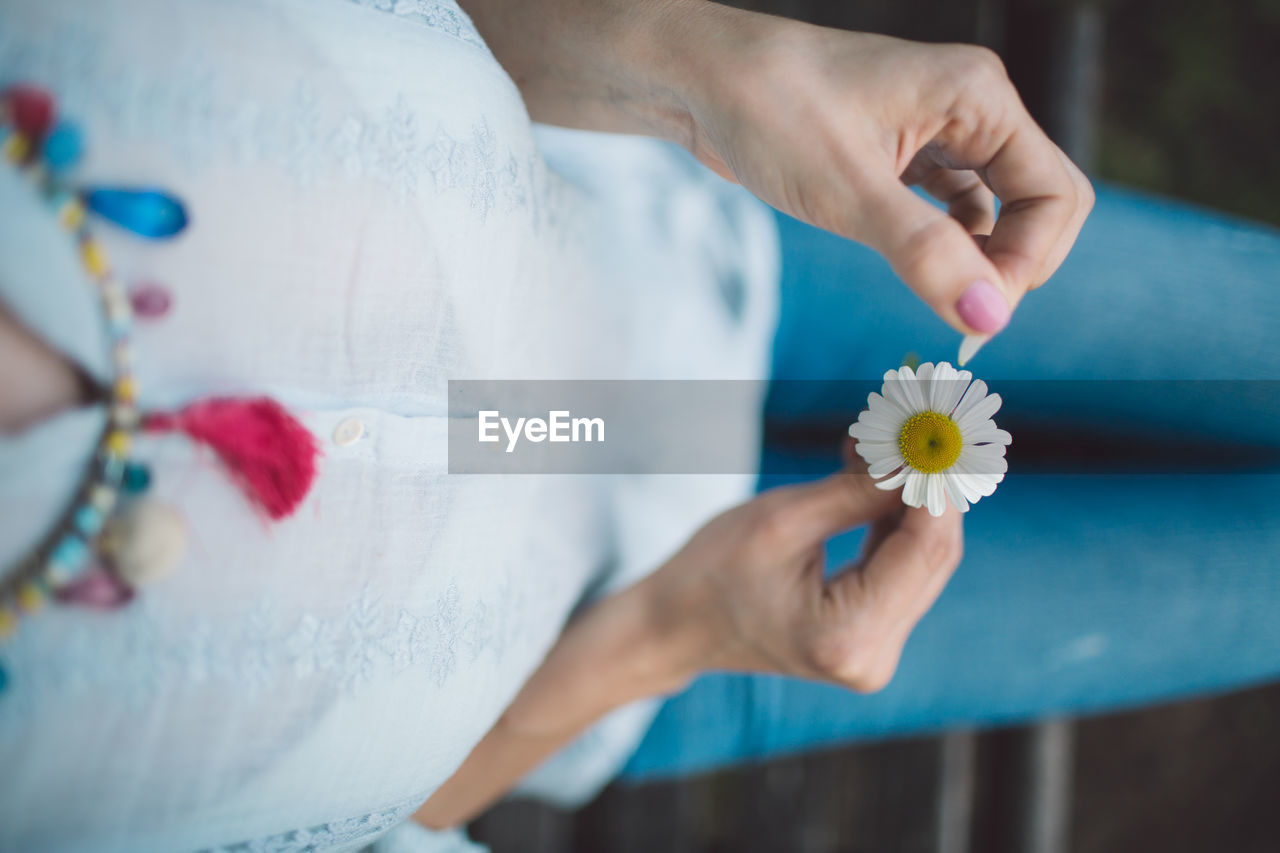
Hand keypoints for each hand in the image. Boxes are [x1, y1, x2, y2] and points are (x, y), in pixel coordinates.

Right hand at [417, 448, 962, 827]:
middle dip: (927, 486)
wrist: (674, 625)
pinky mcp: (870, 636)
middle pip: (932, 555)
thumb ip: (860, 489)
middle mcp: (874, 656)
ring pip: (922, 559)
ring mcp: (875, 652)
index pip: (923, 548)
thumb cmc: (711, 571)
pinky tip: (876, 476)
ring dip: (910, 498)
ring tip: (886, 442)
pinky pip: (901, 569)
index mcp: (848, 636)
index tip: (936, 426)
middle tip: (920, 423)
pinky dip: (893, 520)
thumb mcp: (783, 518)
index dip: (936, 482)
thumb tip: (920, 450)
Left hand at [460, 0, 1093, 336]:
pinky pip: (951, 205)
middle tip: (962, 315)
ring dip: (979, 259)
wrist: (698, 79)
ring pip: (995, 207)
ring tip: (938, 298)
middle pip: (1037, 201)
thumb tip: (989, 318)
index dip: (1030, 262)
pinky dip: (947, 244)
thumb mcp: (848, 193)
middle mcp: (969, 106)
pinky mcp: (902, 151)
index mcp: (977, 97)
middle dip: (1014, 263)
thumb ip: (926, 255)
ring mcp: (937, 128)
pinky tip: (919, 267)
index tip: (976, 313)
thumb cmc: (769, 112)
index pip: (1054, 193)